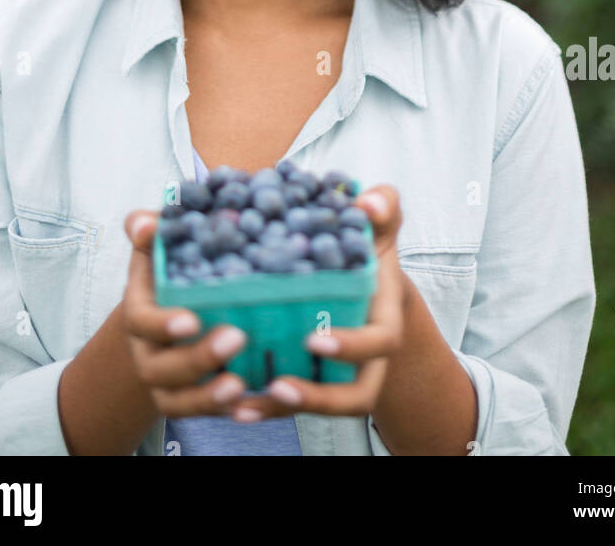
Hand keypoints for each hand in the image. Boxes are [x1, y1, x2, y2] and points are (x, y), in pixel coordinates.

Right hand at [121, 209, 250, 417]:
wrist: (167, 314)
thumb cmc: (170, 272)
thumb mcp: (159, 249)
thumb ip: (152, 231)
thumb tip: (144, 223)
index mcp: (140, 312)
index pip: (141, 322)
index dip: (162, 324)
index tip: (191, 320)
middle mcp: (148, 352)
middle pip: (161, 368)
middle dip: (197, 359)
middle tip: (236, 338)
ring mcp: (166, 382)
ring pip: (178, 401)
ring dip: (207, 396)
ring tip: (239, 384)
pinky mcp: (188, 400)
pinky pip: (201, 415)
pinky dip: (223, 413)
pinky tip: (249, 406)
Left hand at [226, 184, 406, 423]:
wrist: (360, 272)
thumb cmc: (366, 245)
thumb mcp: (378, 222)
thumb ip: (382, 206)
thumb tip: (367, 203)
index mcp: (383, 319)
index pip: (379, 342)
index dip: (352, 346)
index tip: (315, 339)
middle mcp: (364, 356)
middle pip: (354, 396)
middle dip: (319, 398)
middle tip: (280, 386)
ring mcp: (335, 372)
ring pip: (316, 405)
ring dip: (280, 410)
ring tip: (243, 405)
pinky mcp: (307, 377)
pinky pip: (288, 402)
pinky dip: (261, 406)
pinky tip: (231, 404)